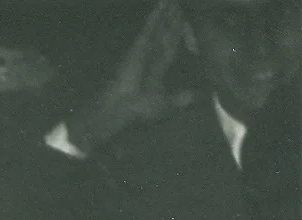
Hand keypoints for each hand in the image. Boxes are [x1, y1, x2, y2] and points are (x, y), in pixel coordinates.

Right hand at [67, 0, 196, 153]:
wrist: (117, 112)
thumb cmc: (136, 111)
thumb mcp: (164, 106)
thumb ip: (180, 99)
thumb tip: (198, 97)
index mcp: (159, 69)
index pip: (171, 45)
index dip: (178, 32)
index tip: (184, 19)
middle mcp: (152, 56)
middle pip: (166, 32)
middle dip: (173, 18)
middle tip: (179, 3)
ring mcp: (144, 49)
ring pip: (159, 27)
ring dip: (166, 13)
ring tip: (172, 0)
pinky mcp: (138, 47)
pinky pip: (149, 28)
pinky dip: (156, 16)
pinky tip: (163, 4)